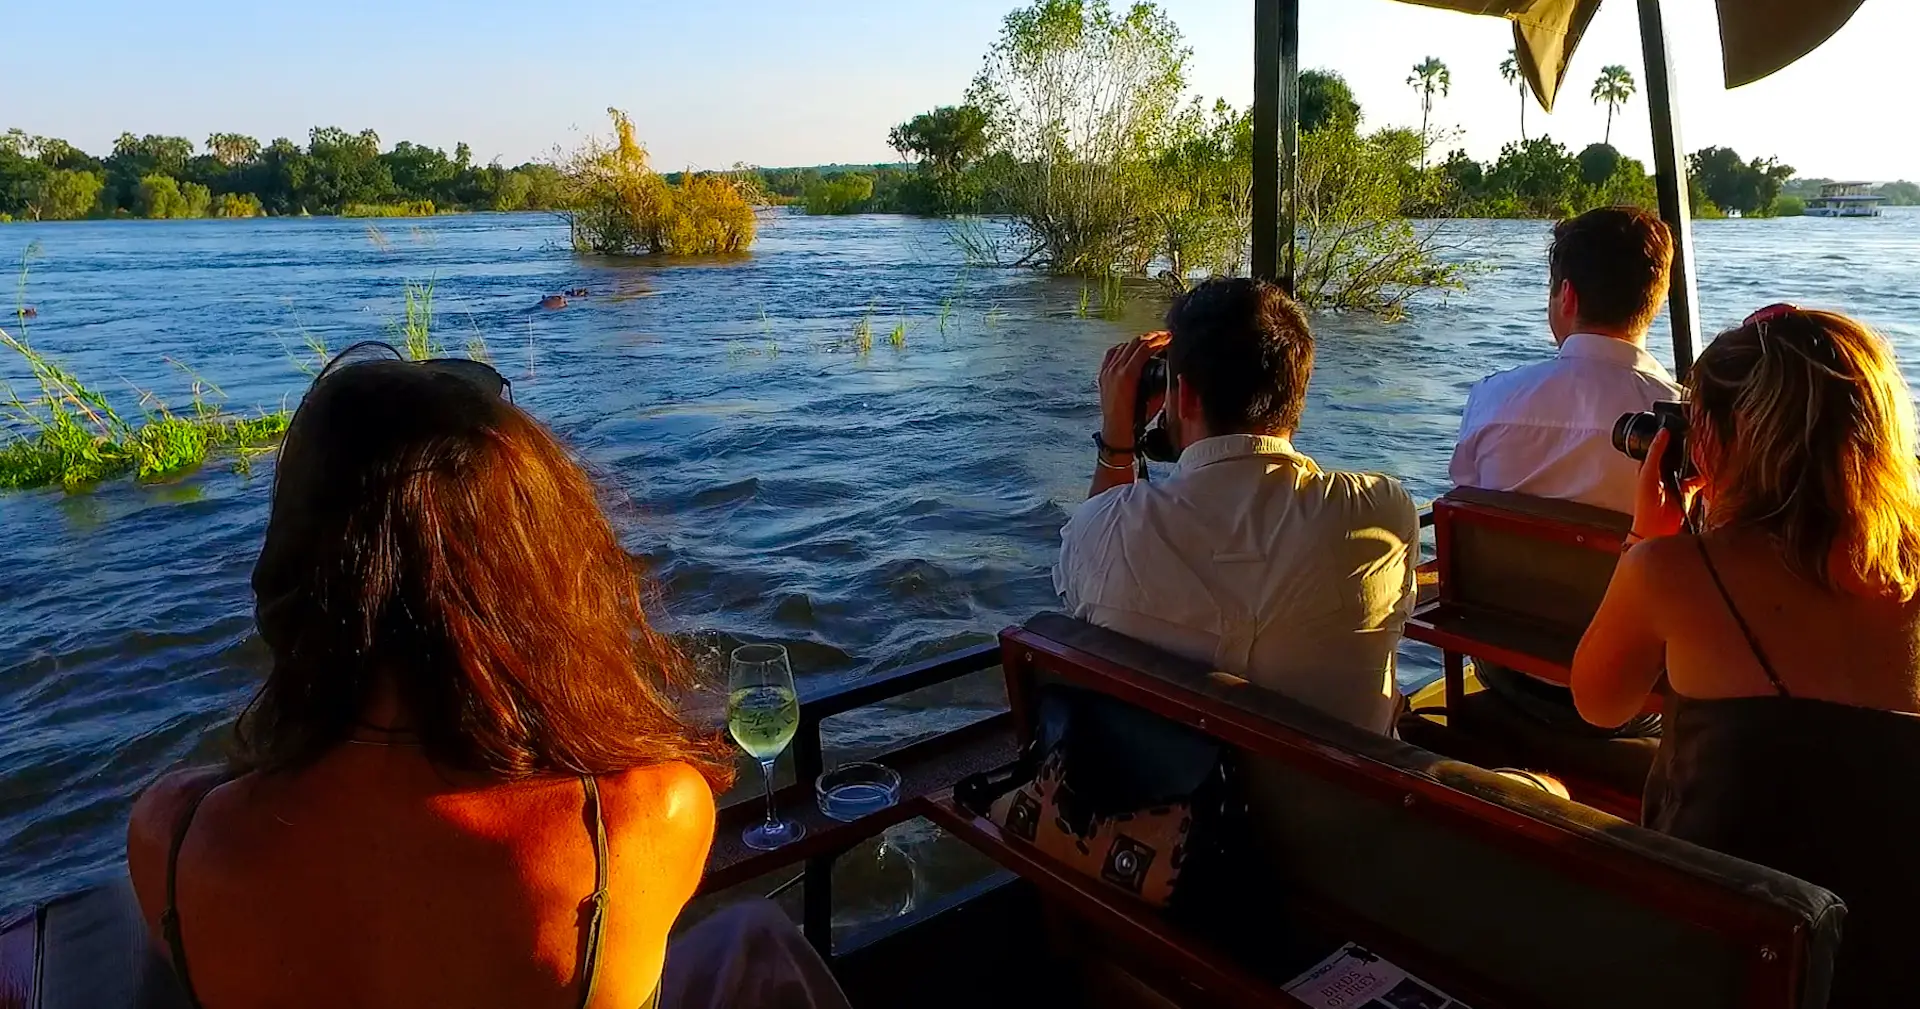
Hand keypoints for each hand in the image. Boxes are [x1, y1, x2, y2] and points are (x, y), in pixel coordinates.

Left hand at [1097, 331, 1169, 445]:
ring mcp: (1107, 371)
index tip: (1169, 338)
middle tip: (1163, 336)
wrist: (1117, 430)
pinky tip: (1130, 349)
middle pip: (1135, 343)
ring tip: (1150, 341)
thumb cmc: (1136, 419)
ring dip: (1139, 342)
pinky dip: (1123, 348)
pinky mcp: (1103, 374)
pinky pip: (1112, 353)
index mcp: (1127, 374)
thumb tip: (1170, 369)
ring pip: (1124, 346)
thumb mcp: (1154, 400)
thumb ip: (1161, 381)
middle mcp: (1115, 370)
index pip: (1145, 348)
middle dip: (1151, 337)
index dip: (1159, 340)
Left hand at [1630, 428, 1704, 539]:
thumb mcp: (1648, 474)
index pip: (1661, 446)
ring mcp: (1677, 481)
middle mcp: (1663, 472)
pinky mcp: (1689, 492)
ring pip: (1690, 465)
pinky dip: (1706, 476)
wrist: (1655, 529)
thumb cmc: (1645, 504)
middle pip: (1678, 454)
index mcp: (1650, 466)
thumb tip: (1663, 433)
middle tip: (1700, 434)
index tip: (1681, 424)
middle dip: (1687, 447)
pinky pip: (1700, 480)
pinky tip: (1713, 470)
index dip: (1669, 436)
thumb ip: (1656, 454)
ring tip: (1707, 448)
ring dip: (1698, 460)